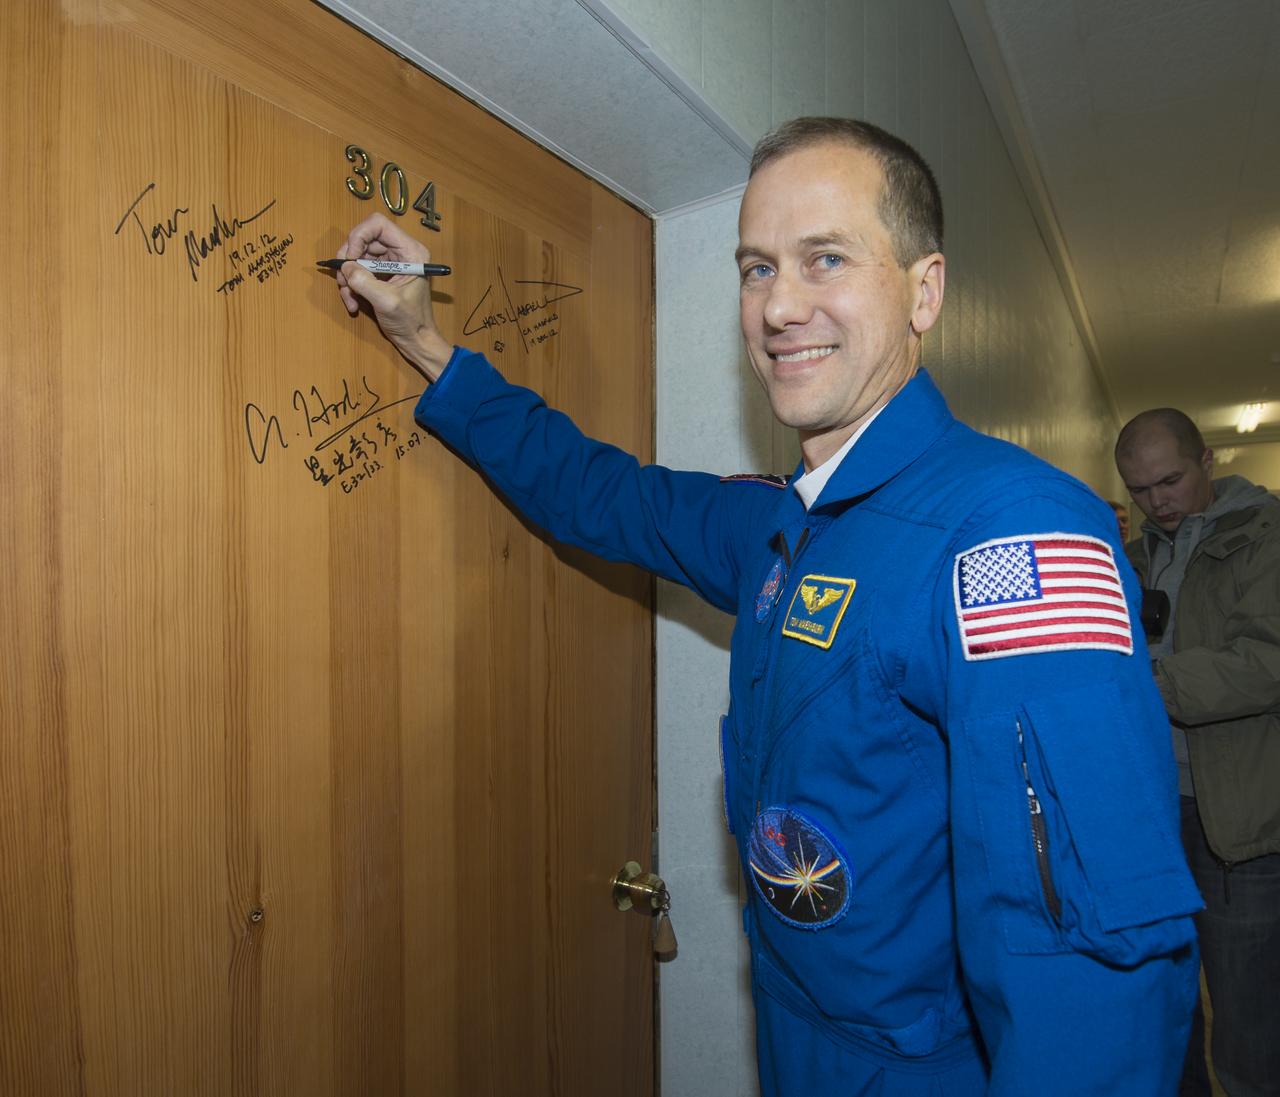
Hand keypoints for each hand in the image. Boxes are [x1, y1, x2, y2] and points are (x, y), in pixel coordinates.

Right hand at [335, 212, 453, 381]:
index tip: (350, 258)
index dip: (359, 236)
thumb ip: (364, 281)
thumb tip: (344, 266)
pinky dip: (351, 286)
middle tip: (344, 281)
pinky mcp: (380, 275)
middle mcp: (400, 252)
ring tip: (349, 298)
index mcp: (410, 251)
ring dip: (347, 278)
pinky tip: (353, 304)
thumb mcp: (386, 301)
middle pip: (363, 239)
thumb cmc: (410, 322)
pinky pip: (357, 271)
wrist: (416, 341)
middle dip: (349, 261)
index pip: (378, 225)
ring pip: (357, 257)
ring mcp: (389, 263)